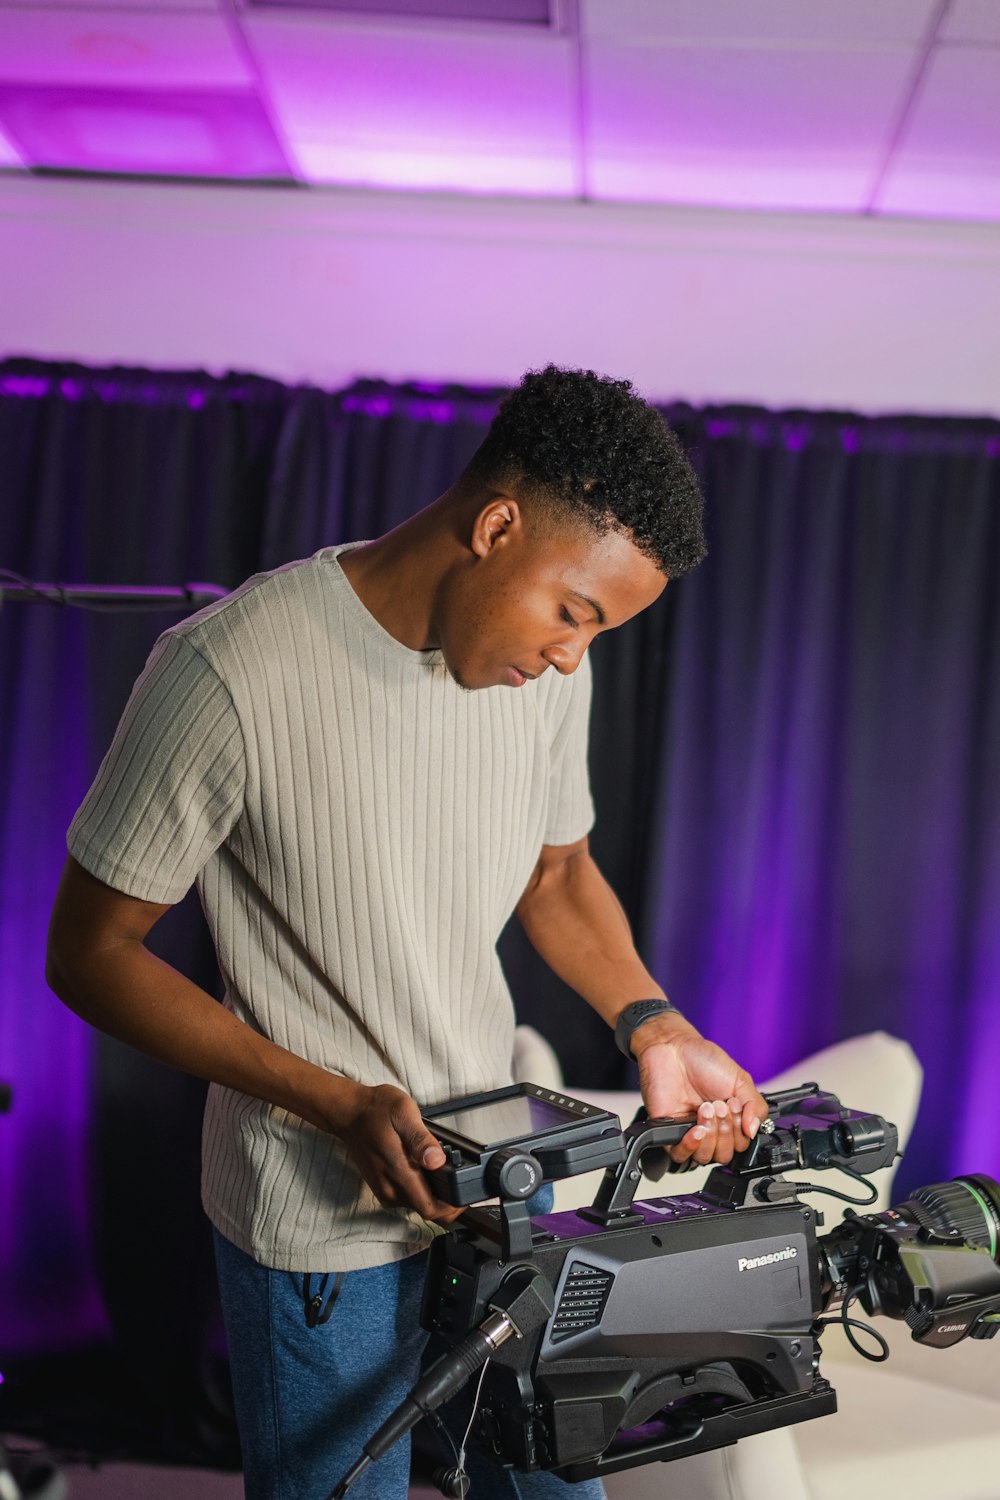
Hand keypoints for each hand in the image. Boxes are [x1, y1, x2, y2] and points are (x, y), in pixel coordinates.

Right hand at [338, 1083, 464, 1223]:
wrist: (350, 1113)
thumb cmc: (376, 1111)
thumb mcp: (404, 1113)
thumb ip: (421, 1139)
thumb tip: (436, 1159)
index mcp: (398, 1172)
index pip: (430, 1209)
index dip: (451, 1208)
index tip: (464, 1197)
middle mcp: (390, 1188)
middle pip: (426, 1209)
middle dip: (445, 1199)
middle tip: (456, 1175)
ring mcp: (385, 1190)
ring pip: (417, 1204)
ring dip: (432, 1193)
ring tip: (441, 1169)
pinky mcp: (382, 1187)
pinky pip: (407, 1197)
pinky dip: (419, 1188)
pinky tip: (423, 1169)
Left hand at [630, 1017, 767, 1166]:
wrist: (673, 1047)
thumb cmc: (703, 1060)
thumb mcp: (740, 1079)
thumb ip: (755, 1106)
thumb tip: (754, 1131)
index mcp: (729, 1121)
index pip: (741, 1145)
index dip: (741, 1130)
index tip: (735, 1105)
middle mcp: (711, 1130)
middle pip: (725, 1155)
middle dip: (726, 1130)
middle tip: (720, 1105)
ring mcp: (689, 1132)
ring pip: (705, 1157)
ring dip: (710, 1134)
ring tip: (705, 1108)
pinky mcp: (668, 1132)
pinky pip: (680, 1155)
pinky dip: (690, 1145)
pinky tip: (695, 1128)